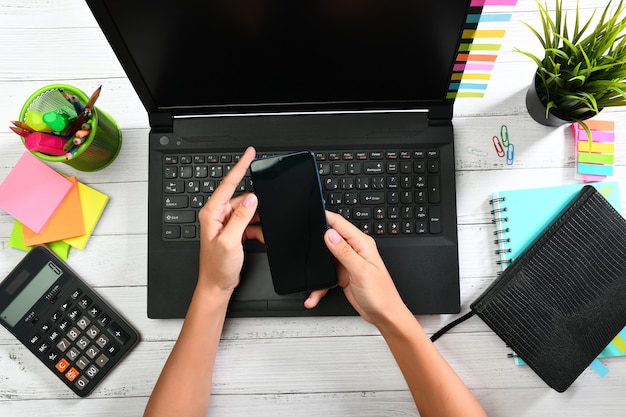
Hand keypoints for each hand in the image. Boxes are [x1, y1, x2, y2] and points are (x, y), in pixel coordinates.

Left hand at [197, 147, 261, 293]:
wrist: (217, 285)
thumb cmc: (217, 267)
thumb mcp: (231, 241)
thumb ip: (241, 218)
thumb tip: (251, 198)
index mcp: (212, 213)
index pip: (228, 184)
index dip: (240, 167)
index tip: (249, 154)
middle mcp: (218, 215)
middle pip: (242, 199)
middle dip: (256, 206)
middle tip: (267, 212)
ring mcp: (226, 223)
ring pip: (248, 212)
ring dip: (258, 221)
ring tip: (262, 232)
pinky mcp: (234, 231)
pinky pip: (250, 223)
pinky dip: (258, 229)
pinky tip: (262, 237)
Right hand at [305, 211, 404, 324]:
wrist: (384, 316)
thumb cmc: (381, 294)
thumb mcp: (361, 271)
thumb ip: (344, 251)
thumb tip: (330, 235)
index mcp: (362, 244)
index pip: (340, 224)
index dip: (325, 218)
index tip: (310, 216)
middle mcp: (354, 250)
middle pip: (330, 239)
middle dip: (316, 243)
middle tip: (303, 247)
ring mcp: (348, 263)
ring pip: (325, 258)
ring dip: (317, 269)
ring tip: (310, 278)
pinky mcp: (343, 275)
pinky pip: (326, 275)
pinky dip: (319, 285)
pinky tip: (315, 294)